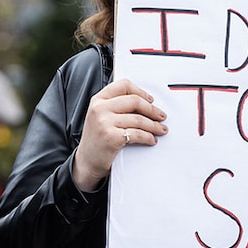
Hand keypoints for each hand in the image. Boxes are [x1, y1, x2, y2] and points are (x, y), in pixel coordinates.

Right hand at [72, 78, 167, 192]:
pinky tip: (151, 139)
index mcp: (98, 100)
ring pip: (139, 119)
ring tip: (160, 129)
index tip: (150, 100)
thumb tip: (145, 104)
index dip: (141, 92)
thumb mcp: (100, 116)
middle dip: (152, 109)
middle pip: (134, 101)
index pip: (123, 85)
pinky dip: (148, 137)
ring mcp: (104, 122)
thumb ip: (116, 106)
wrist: (86, 162)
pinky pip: (138, 134)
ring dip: (154, 125)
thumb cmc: (96, 140)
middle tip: (161, 116)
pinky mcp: (112, 137)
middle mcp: (100, 108)